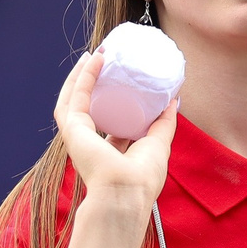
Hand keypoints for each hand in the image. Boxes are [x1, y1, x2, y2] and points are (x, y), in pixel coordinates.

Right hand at [53, 53, 175, 218]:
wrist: (126, 192)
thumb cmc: (142, 178)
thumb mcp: (158, 144)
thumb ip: (163, 123)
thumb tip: (174, 99)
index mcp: (107, 152)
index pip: (105, 122)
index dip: (110, 100)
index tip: (119, 81)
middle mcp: (89, 144)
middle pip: (85, 107)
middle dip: (91, 83)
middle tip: (104, 61)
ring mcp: (78, 137)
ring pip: (72, 99)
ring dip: (81, 75)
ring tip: (94, 54)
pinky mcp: (73, 129)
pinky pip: (75, 96)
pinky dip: (83, 76)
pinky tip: (94, 59)